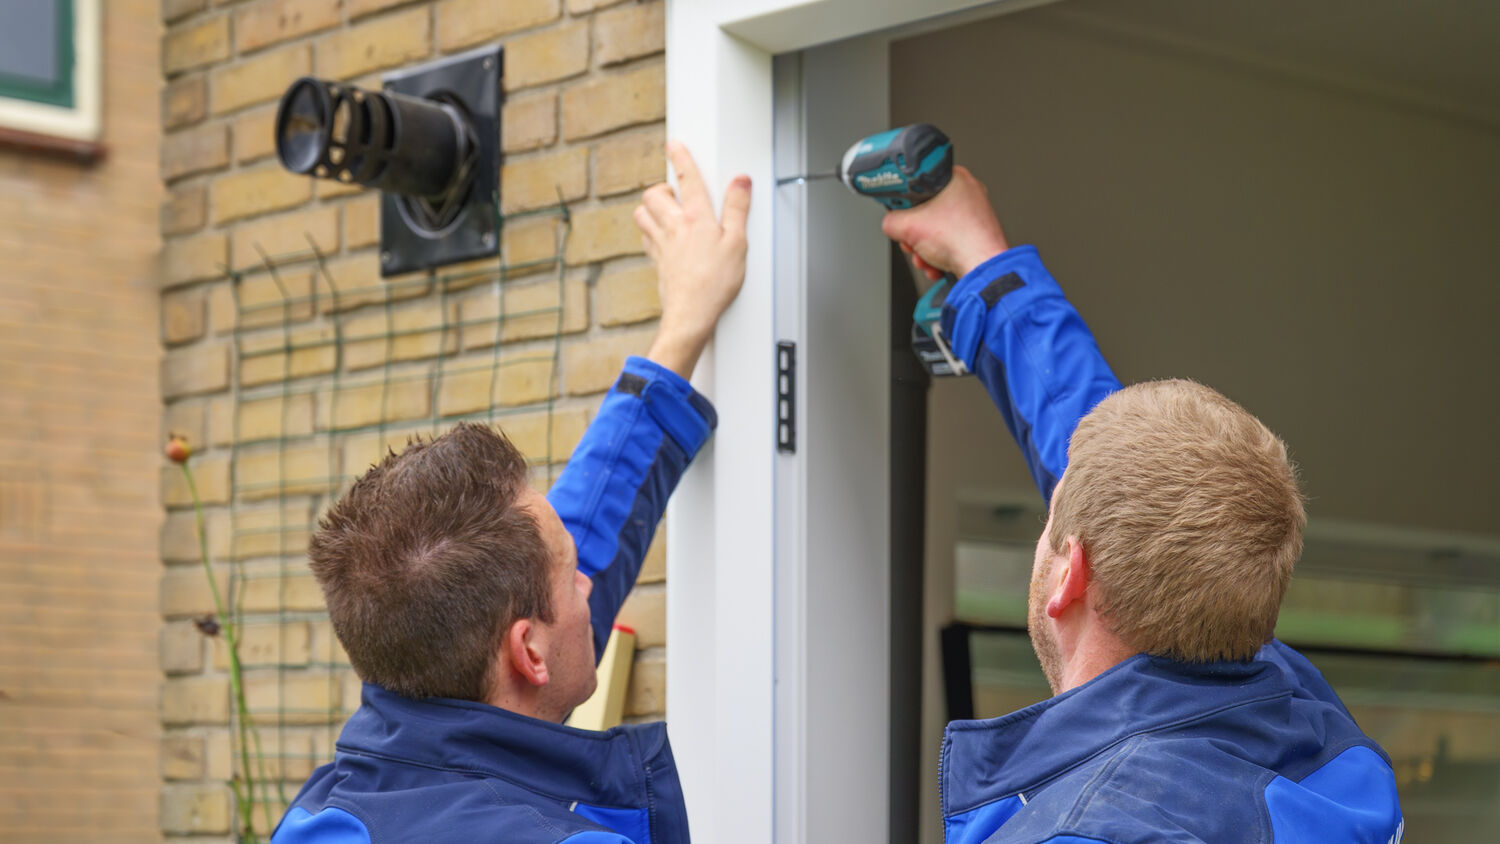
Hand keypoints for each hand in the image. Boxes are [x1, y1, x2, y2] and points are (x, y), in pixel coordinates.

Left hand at [633, 141, 751, 378]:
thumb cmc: (715, 283)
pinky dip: (649, 231)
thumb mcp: (737, 243)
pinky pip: (644, 237)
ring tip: (667, 210)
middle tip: (675, 191)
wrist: (691, 314)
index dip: (681, 157)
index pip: (688, 178)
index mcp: (696, 218)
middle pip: (654, 193)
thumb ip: (738, 209)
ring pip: (642, 213)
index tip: (675, 145)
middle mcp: (673, 226)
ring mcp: (660, 244)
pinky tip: (661, 236)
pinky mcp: (656, 261)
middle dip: (662, 187)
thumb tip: (740, 182)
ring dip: (651, 208)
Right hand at [881, 166, 1009, 280]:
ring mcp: (975, 216)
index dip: (903, 204)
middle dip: (914, 235)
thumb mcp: (907, 226)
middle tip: (912, 240)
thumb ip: (890, 221)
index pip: (918, 187)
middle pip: (925, 213)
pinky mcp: (977, 236)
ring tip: (926, 257)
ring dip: (924, 249)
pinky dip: (939, 256)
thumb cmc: (961, 240)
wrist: (983, 268)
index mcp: (954, 178)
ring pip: (936, 231)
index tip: (899, 215)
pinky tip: (937, 264)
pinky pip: (949, 243)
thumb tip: (890, 224)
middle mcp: (968, 193)